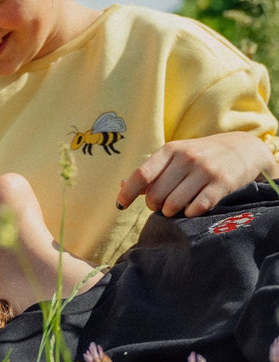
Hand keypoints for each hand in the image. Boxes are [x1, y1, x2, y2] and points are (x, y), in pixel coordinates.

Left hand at [116, 131, 278, 217]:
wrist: (242, 149)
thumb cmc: (200, 157)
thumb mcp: (175, 156)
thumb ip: (150, 173)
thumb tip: (120, 188)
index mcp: (170, 150)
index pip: (141, 174)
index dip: (127, 193)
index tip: (120, 205)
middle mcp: (186, 158)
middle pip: (155, 195)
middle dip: (154, 205)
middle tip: (161, 204)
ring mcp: (205, 170)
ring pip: (173, 205)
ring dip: (170, 212)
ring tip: (176, 207)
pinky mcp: (222, 183)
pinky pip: (196, 208)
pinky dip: (190, 213)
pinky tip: (192, 208)